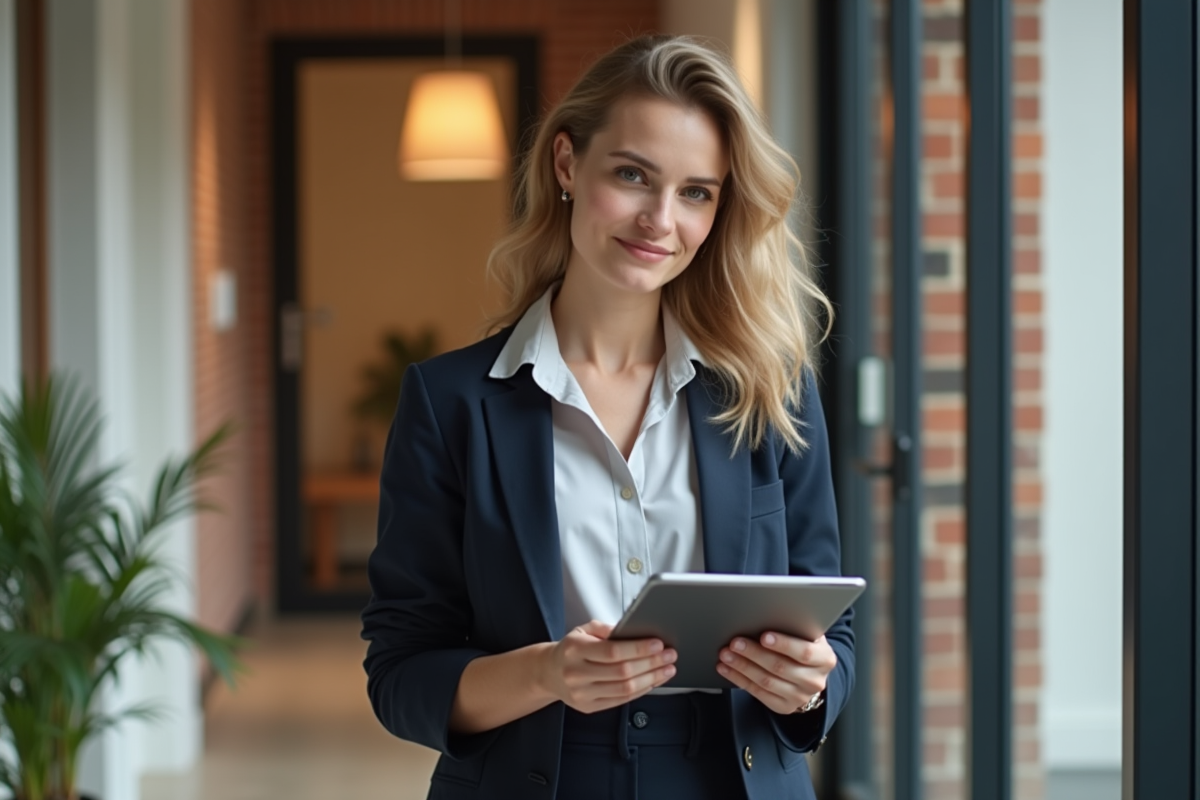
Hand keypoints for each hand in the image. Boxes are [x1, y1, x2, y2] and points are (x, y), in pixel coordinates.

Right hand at [537, 620, 677, 713]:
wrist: (548, 673)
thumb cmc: (571, 649)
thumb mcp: (583, 630)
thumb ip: (605, 629)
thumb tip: (632, 630)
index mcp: (574, 650)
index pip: (612, 651)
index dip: (638, 648)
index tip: (658, 644)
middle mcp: (576, 674)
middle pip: (622, 671)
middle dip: (651, 663)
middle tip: (670, 655)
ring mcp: (582, 694)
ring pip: (625, 689)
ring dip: (652, 679)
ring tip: (668, 669)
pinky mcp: (589, 707)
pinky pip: (621, 700)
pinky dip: (642, 690)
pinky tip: (653, 681)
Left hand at [716, 632, 835, 714]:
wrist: (810, 673)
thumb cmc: (803, 644)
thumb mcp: (807, 634)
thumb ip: (795, 627)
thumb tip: (768, 614)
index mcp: (825, 659)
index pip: (804, 652)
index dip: (783, 644)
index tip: (764, 636)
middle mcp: (815, 681)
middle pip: (780, 667)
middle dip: (754, 653)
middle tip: (735, 642)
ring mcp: (800, 697)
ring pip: (766, 681)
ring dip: (742, 667)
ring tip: (726, 654)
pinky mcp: (784, 707)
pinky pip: (758, 693)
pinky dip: (739, 679)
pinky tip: (726, 668)